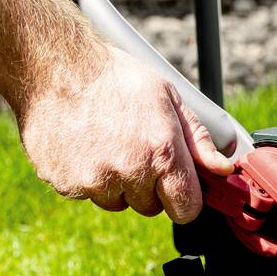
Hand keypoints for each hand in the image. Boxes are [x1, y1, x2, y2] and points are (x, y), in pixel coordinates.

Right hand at [17, 47, 233, 222]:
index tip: (178, 189)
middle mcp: (130, 171)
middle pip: (151, 207)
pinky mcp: (66, 184)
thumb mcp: (168, 97)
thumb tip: (222, 168)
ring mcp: (95, 180)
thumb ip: (198, 139)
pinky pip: (85, 194)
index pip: (186, 209)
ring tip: (105, 142)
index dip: (184, 199)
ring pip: (117, 202)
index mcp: (161, 152)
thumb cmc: (115, 77)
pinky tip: (82, 145)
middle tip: (134, 148)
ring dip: (116, 183)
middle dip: (148, 186)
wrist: (54, 67)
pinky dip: (85, 176)